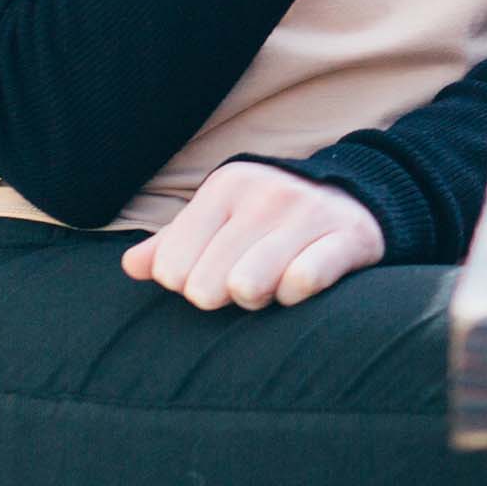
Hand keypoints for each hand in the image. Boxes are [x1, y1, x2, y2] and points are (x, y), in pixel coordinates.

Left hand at [121, 162, 383, 310]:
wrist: (355, 197)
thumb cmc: (271, 219)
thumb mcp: (220, 218)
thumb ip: (172, 243)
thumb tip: (131, 266)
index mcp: (225, 187)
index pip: (171, 268)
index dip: (188, 284)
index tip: (214, 271)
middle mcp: (264, 194)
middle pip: (206, 288)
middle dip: (224, 297)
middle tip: (245, 282)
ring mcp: (308, 212)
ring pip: (248, 287)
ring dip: (259, 299)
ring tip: (272, 284)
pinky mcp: (348, 235)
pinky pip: (302, 282)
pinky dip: (296, 295)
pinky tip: (302, 282)